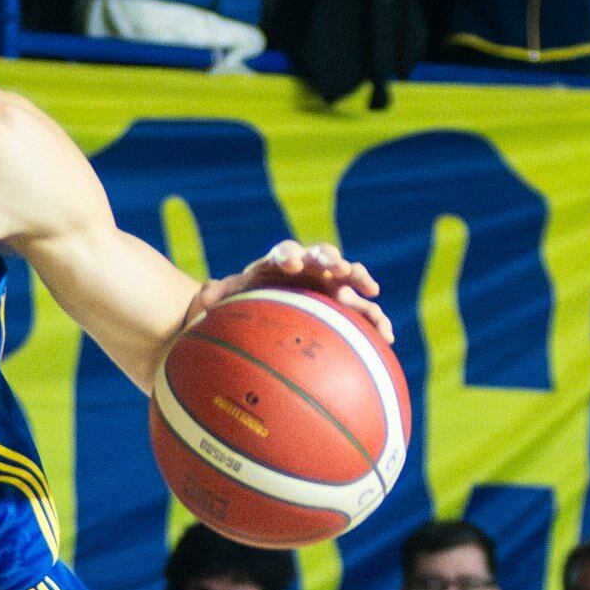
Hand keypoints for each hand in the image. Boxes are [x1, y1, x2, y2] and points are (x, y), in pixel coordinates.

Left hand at [185, 238, 393, 342]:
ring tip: (369, 289)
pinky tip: (385, 336)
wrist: (256, 319)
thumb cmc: (236, 310)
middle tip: (336, 268)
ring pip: (346, 278)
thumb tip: (205, 296)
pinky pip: (361, 310)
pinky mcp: (341, 306)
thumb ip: (214, 298)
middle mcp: (305, 271)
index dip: (288, 255)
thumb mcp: (219, 305)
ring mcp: (326, 287)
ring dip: (358, 280)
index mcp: (274, 266)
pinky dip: (374, 319)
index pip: (283, 252)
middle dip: (329, 259)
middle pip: (321, 257)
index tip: (292, 264)